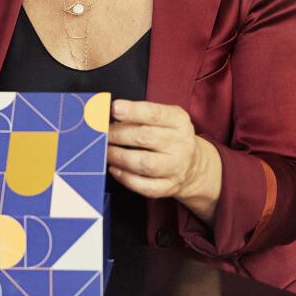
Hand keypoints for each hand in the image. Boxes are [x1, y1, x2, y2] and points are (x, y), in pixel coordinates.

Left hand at [107, 99, 221, 225]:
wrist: (194, 166)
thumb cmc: (170, 137)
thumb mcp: (165, 118)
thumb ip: (141, 114)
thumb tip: (110, 114)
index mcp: (179, 121)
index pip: (155, 114)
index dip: (133, 111)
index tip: (114, 108)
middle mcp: (180, 143)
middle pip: (144, 137)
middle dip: (117, 134)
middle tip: (102, 133)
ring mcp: (176, 167)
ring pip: (144, 163)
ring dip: (119, 157)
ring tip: (105, 151)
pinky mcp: (169, 187)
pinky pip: (145, 186)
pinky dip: (125, 178)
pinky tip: (115, 169)